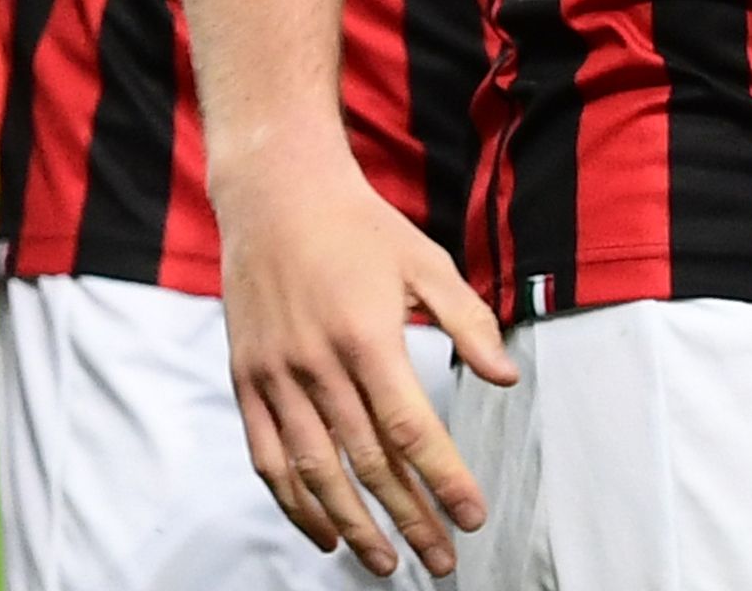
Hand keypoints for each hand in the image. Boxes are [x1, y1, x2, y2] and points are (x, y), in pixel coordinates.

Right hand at [217, 150, 514, 577]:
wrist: (277, 196)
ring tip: (387, 562)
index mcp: (368, 337)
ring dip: (352, 525)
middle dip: (409, 518)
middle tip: (442, 561)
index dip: (443, 479)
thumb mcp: (428, 263)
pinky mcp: (246, 382)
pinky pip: (266, 459)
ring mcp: (275, 378)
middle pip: (367, 463)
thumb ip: (469, 323)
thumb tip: (506, 380)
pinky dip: (293, 503)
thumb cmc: (363, 227)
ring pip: (314, 473)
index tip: (472, 517)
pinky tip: (323, 531)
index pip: (411, 430)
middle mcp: (317, 366)